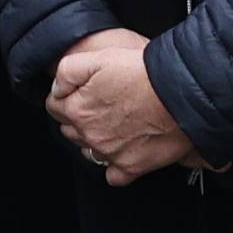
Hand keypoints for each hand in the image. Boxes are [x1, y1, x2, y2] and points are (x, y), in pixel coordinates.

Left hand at [49, 29, 205, 182]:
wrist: (179, 92)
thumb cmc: (142, 72)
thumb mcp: (98, 58)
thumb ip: (67, 72)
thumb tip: (57, 89)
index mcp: (78, 109)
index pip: (54, 107)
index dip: (65, 96)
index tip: (78, 91)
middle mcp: (90, 136)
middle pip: (70, 130)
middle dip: (78, 118)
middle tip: (99, 104)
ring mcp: (110, 154)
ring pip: (88, 152)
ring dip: (95, 140)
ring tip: (113, 124)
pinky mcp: (131, 167)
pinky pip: (113, 175)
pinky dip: (115, 165)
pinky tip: (123, 149)